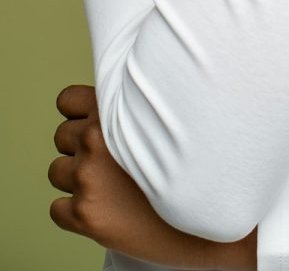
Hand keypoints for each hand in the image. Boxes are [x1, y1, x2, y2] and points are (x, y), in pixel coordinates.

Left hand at [48, 83, 224, 268]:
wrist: (207, 214)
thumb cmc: (190, 162)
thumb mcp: (163, 119)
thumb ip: (129, 110)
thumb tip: (107, 104)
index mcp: (113, 110)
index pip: (66, 100)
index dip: (79, 113)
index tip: (96, 125)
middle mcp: (95, 140)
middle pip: (61, 136)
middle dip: (80, 147)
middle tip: (111, 160)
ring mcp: (87, 178)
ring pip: (57, 171)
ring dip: (76, 178)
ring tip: (110, 184)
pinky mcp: (83, 215)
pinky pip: (56, 209)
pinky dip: (74, 211)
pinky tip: (105, 208)